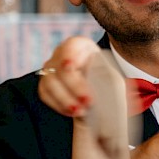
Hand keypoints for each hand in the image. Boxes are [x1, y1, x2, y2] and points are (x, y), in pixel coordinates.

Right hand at [37, 37, 131, 158]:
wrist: (99, 99)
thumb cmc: (108, 85)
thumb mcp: (113, 79)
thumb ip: (106, 79)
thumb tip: (102, 85)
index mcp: (81, 46)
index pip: (71, 46)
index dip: (69, 55)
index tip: (71, 67)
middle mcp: (62, 54)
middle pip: (60, 67)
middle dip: (74, 86)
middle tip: (88, 101)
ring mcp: (51, 69)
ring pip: (50, 82)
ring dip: (65, 99)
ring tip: (81, 111)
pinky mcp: (45, 85)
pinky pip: (45, 94)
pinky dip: (59, 105)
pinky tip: (72, 112)